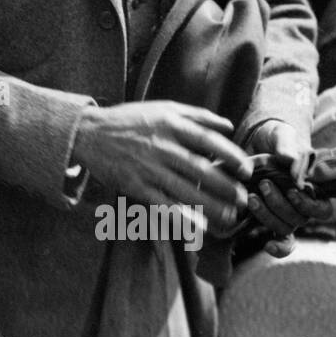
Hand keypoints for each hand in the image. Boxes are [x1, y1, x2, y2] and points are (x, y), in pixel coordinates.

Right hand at [71, 102, 251, 231]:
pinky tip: (200, 228)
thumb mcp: (162, 107)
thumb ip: (196, 115)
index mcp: (170, 125)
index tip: (246, 170)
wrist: (89, 134)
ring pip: (186, 191)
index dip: (231, 156)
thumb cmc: (129, 119)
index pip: (209, 141)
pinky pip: (164, 205)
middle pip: (201, 170)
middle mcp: (161, 146)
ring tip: (231, 217)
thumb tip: (228, 125)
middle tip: (244, 199)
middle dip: (226, 187)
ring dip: (211, 206)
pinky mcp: (136, 186)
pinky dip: (183, 218)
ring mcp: (148, 168)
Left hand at [243, 121, 331, 255]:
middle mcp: (303, 205)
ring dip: (268, 216)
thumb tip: (289, 159)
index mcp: (314, 188)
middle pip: (299, 219)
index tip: (292, 191)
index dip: (308, 205)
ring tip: (251, 198)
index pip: (323, 209)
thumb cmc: (276, 140)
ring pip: (285, 228)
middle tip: (264, 185)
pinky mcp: (270, 219)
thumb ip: (285, 144)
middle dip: (280, 204)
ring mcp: (287, 214)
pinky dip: (277, 247)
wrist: (256, 145)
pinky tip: (267, 245)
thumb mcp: (280, 135)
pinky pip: (281, 241)